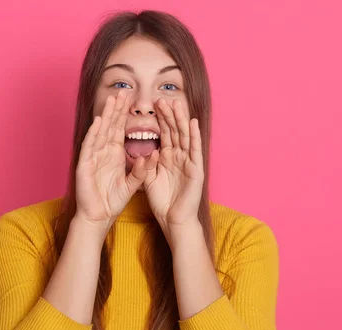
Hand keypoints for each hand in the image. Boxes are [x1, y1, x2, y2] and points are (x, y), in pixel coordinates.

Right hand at [75, 89, 157, 228]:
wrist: (98, 217)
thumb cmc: (112, 201)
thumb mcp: (132, 184)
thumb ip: (142, 171)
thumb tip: (153, 155)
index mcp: (114, 155)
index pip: (120, 130)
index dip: (125, 115)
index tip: (132, 100)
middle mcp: (103, 152)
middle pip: (110, 127)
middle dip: (116, 109)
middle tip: (123, 92)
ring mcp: (92, 157)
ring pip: (100, 132)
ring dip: (106, 116)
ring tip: (112, 100)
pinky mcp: (84, 165)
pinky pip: (90, 146)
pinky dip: (94, 134)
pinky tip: (99, 121)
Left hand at [143, 98, 203, 230]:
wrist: (173, 219)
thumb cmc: (162, 201)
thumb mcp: (149, 178)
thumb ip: (146, 164)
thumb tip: (145, 150)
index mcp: (169, 157)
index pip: (164, 133)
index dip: (160, 119)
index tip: (153, 105)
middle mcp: (180, 156)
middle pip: (174, 131)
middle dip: (169, 115)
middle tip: (162, 99)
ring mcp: (189, 162)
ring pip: (184, 136)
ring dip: (181, 120)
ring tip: (176, 104)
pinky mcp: (196, 169)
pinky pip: (195, 150)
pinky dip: (194, 136)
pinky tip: (192, 122)